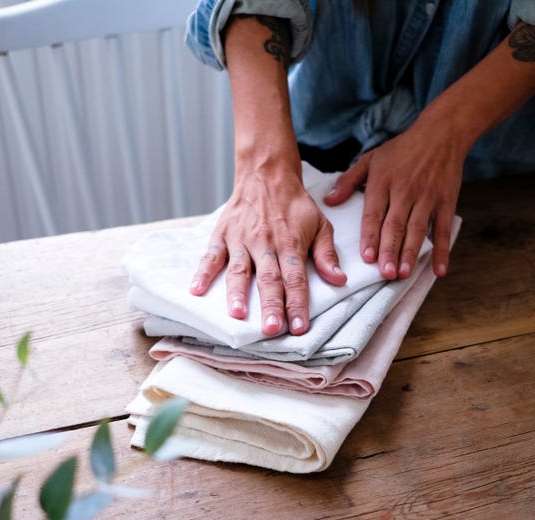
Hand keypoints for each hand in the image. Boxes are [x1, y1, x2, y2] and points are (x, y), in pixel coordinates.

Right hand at [189, 165, 346, 336]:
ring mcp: (241, 240)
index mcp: (290, 243)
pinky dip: (202, 272)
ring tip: (237, 314)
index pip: (295, 279)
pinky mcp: (222, 235)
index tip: (300, 326)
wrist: (266, 174)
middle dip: (271, 305)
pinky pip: (211, 256)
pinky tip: (195, 290)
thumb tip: (339, 279)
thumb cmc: (295, 205)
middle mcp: (265, 243)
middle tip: (272, 329)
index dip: (298, 304)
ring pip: (239, 270)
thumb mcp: (320, 225)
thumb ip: (326, 254)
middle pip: (268, 279)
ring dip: (238, 293)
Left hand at [323, 121, 463, 279]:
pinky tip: (439, 269)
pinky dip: (442, 250)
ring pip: (417, 229)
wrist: (441, 134)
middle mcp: (405, 190)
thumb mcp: (371, 158)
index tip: (366, 257)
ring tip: (403, 273)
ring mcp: (427, 197)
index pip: (374, 213)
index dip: (370, 236)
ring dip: (411, 253)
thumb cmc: (402, 149)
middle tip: (385, 273)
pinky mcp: (446, 202)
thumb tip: (329, 201)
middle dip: (390, 250)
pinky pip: (443, 229)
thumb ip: (349, 181)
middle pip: (396, 225)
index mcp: (383, 181)